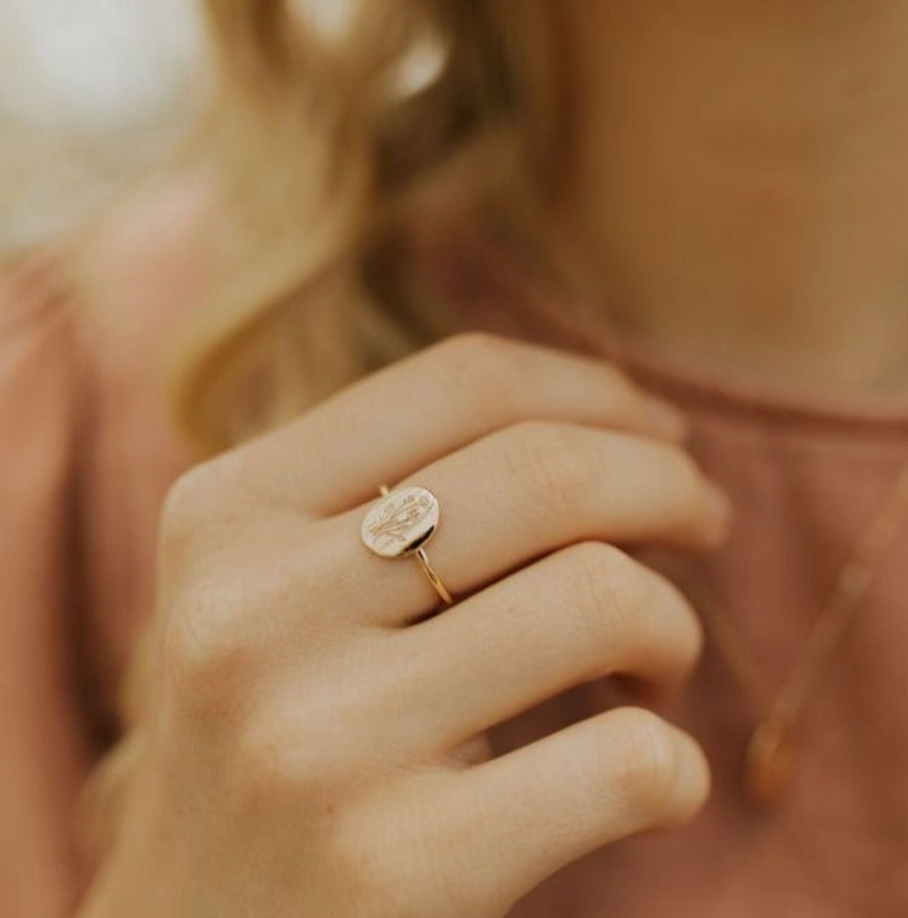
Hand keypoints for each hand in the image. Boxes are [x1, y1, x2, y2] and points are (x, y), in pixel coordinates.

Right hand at [81, 333, 728, 917]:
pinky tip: (649, 774)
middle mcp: (251, 613)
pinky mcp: (398, 871)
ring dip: (675, 623)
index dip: (595, 391)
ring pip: (600, 596)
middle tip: (702, 524)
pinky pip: (625, 763)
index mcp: (224, 514)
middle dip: (668, 484)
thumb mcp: (276, 585)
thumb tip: (610, 423)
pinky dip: (675, 763)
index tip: (659, 431)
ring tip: (654, 664)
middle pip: (545, 471)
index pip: (462, 381)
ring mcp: (318, 743)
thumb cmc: (269, 734)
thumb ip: (394, 490)